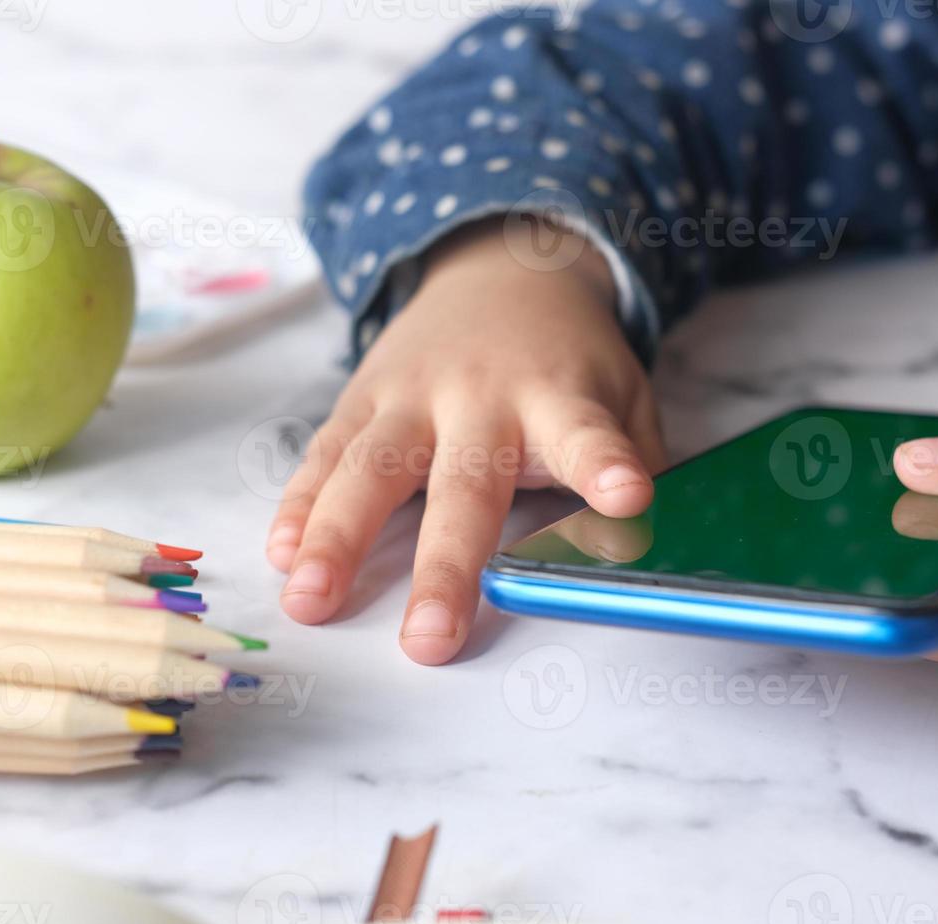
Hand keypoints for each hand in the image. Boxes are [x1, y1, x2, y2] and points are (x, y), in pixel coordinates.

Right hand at [266, 221, 664, 663]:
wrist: (502, 269)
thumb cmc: (568, 358)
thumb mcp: (624, 393)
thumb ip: (634, 462)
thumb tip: (654, 549)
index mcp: (558, 398)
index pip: (587, 436)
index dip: (605, 468)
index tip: (627, 500)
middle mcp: (482, 397)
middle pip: (462, 486)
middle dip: (444, 565)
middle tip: (429, 640)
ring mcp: (414, 394)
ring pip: (371, 467)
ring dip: (337, 536)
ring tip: (310, 599)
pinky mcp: (364, 396)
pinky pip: (327, 452)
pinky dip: (301, 501)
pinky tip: (283, 551)